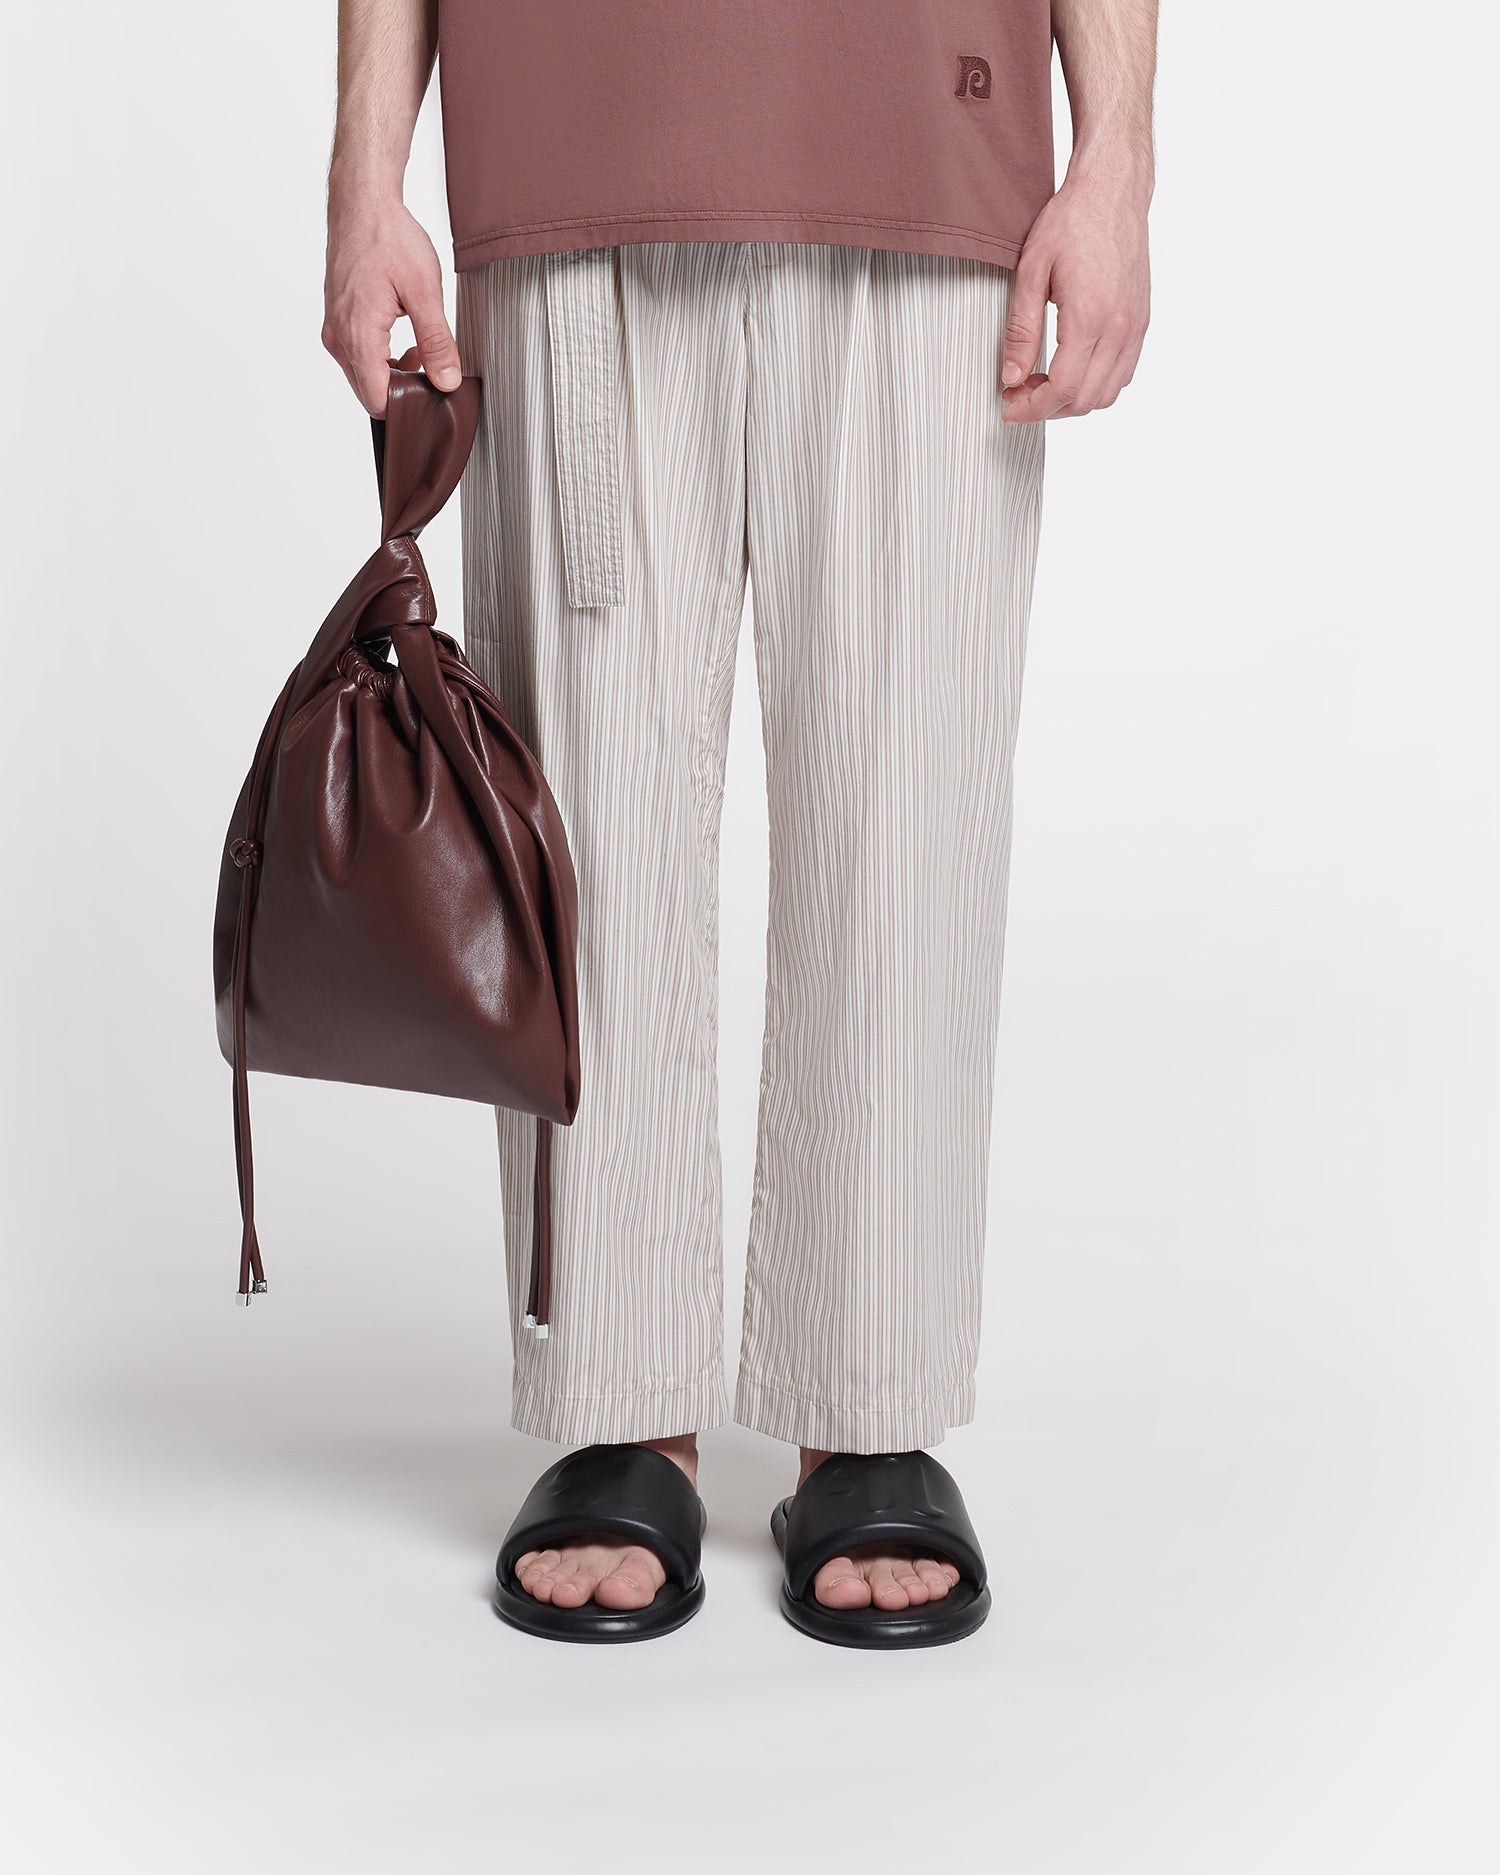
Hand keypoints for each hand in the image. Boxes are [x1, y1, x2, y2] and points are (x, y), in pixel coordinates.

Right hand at [322, 192, 460, 416]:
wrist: (362, 203)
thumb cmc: (389, 238)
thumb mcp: (424, 292)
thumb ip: (437, 342)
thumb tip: (447, 381)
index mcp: (358, 336)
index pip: (379, 401)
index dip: (408, 405)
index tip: (433, 390)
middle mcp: (338, 338)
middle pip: (370, 392)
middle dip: (404, 389)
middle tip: (432, 364)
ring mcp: (334, 329)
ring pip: (364, 376)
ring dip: (394, 372)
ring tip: (421, 347)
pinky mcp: (337, 320)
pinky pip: (358, 355)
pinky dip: (382, 356)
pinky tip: (404, 337)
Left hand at [1001, 162, 1150, 422]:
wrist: (1112, 190)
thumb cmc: (1072, 221)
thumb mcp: (1031, 272)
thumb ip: (1021, 330)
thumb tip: (1012, 376)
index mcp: (1090, 318)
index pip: (1062, 389)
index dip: (1031, 408)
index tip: (1009, 406)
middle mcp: (1119, 327)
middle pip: (1084, 399)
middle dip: (1047, 408)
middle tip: (1019, 393)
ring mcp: (1135, 326)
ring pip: (1107, 393)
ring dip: (1072, 400)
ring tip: (1042, 382)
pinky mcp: (1141, 320)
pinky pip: (1123, 373)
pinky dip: (1096, 385)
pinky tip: (1071, 369)